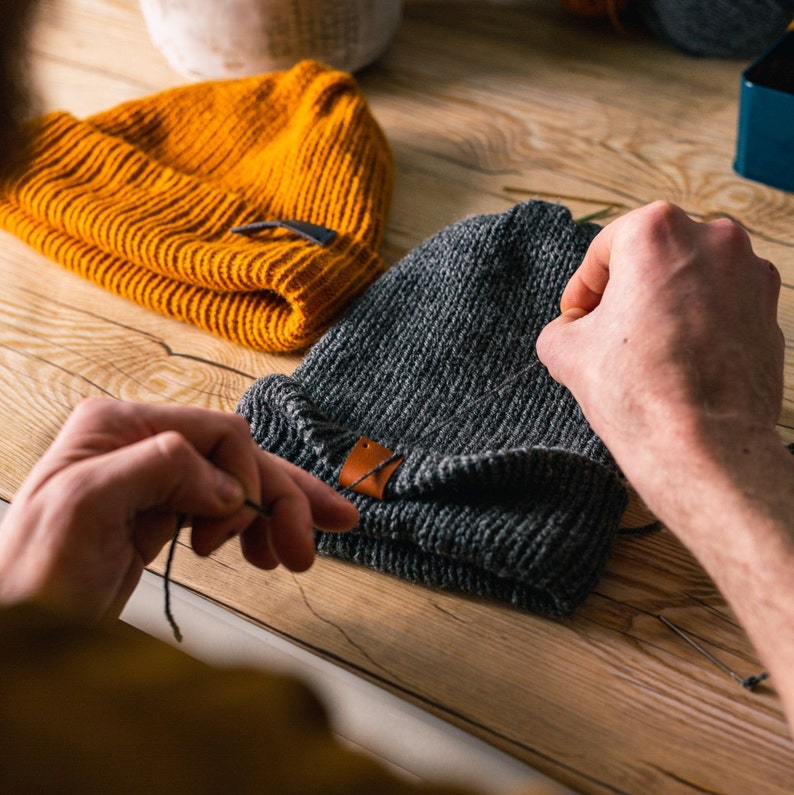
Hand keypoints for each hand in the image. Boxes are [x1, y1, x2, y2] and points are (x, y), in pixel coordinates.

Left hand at [0, 398, 357, 618]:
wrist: (18, 634)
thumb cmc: (30, 578)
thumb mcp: (82, 505)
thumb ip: (155, 467)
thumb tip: (225, 481)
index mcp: (120, 427)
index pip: (218, 432)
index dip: (245, 477)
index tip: (237, 529)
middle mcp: (142, 445)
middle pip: (238, 459)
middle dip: (281, 498)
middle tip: (310, 543)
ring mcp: (154, 482)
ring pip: (238, 485)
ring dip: (275, 516)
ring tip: (296, 555)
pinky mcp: (162, 515)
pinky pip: (225, 511)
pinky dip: (254, 529)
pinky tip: (264, 552)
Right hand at [537, 201, 783, 489]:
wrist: (702, 445)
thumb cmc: (637, 392)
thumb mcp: (565, 351)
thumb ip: (563, 325)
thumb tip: (572, 327)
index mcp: (655, 232)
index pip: (605, 247)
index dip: (583, 286)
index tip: (577, 314)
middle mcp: (712, 238)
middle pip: (652, 255)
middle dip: (627, 289)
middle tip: (606, 328)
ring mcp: (749, 272)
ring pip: (691, 276)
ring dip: (664, 302)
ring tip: (643, 346)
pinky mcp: (770, 309)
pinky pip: (723, 302)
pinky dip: (700, 320)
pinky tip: (679, 357)